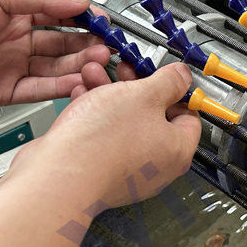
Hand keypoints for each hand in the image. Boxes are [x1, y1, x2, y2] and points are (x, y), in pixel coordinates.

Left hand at [0, 0, 110, 113]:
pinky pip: (38, 91)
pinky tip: (77, 81)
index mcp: (10, 10)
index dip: (81, 19)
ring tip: (98, 61)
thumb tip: (77, 0)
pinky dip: (60, 87)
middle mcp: (11, 39)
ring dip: (79, 65)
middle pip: (61, 44)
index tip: (102, 21)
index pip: (57, 15)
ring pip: (55, 69)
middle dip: (87, 44)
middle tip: (107, 45)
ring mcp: (7, 66)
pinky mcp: (0, 92)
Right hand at [5, 62, 201, 208]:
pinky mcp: (98, 172)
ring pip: (124, 124)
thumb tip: (182, 76)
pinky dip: (94, 115)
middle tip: (125, 71)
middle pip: (153, 117)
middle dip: (135, 88)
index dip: (177, 91)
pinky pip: (103, 137)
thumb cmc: (102, 144)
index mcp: (178, 150)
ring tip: (95, 75)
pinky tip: (81, 96)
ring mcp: (126, 172)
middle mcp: (156, 166)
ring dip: (110, 95)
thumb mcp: (143, 95)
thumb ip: (168, 82)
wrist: (57, 176)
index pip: (189, 115)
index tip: (164, 76)